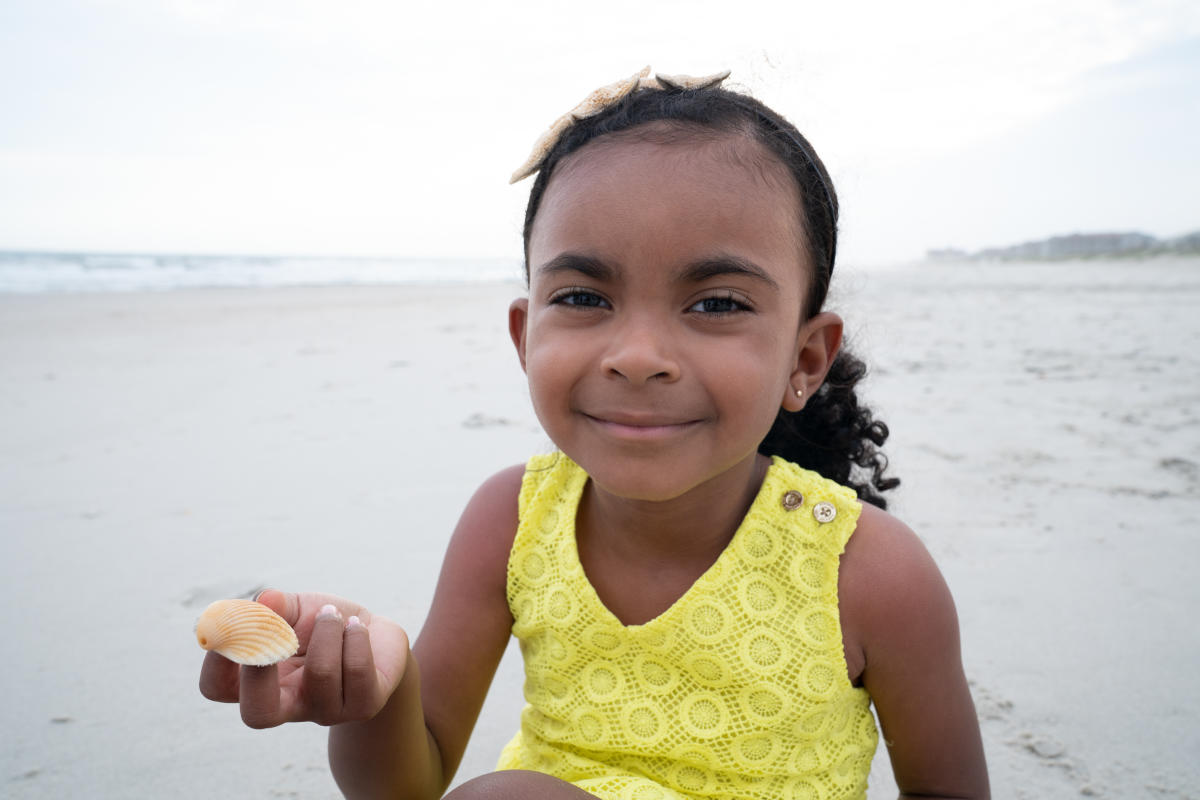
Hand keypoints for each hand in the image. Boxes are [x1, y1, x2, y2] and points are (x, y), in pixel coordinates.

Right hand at [198, 590, 409, 727]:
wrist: (377, 637)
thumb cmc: (325, 625)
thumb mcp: (297, 610)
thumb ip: (278, 606)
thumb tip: (265, 601)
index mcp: (260, 681)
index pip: (219, 688)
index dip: (216, 661)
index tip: (230, 624)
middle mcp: (289, 704)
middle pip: (258, 715)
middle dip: (260, 675)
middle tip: (272, 636)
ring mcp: (326, 711)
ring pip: (321, 675)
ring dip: (326, 631)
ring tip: (332, 614)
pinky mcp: (363, 706)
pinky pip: (357, 670)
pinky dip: (355, 636)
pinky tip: (356, 626)